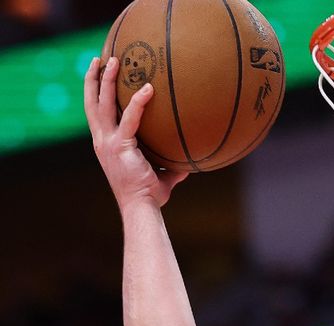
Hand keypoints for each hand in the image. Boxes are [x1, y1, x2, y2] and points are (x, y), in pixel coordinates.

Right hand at [84, 56, 186, 208]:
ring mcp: (108, 143)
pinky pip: (130, 119)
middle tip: (100, 57)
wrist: (141, 208)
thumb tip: (190, 163)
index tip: (98, 75)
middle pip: (92, 103)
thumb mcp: (161, 176)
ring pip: (102, 104)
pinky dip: (138, 103)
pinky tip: (149, 89)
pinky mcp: (120, 146)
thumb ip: (172, 167)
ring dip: (106, 80)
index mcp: (106, 145)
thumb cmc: (150, 197)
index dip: (95, 94)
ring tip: (114, 59)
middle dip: (93, 79)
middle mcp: (102, 141)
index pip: (96, 114)